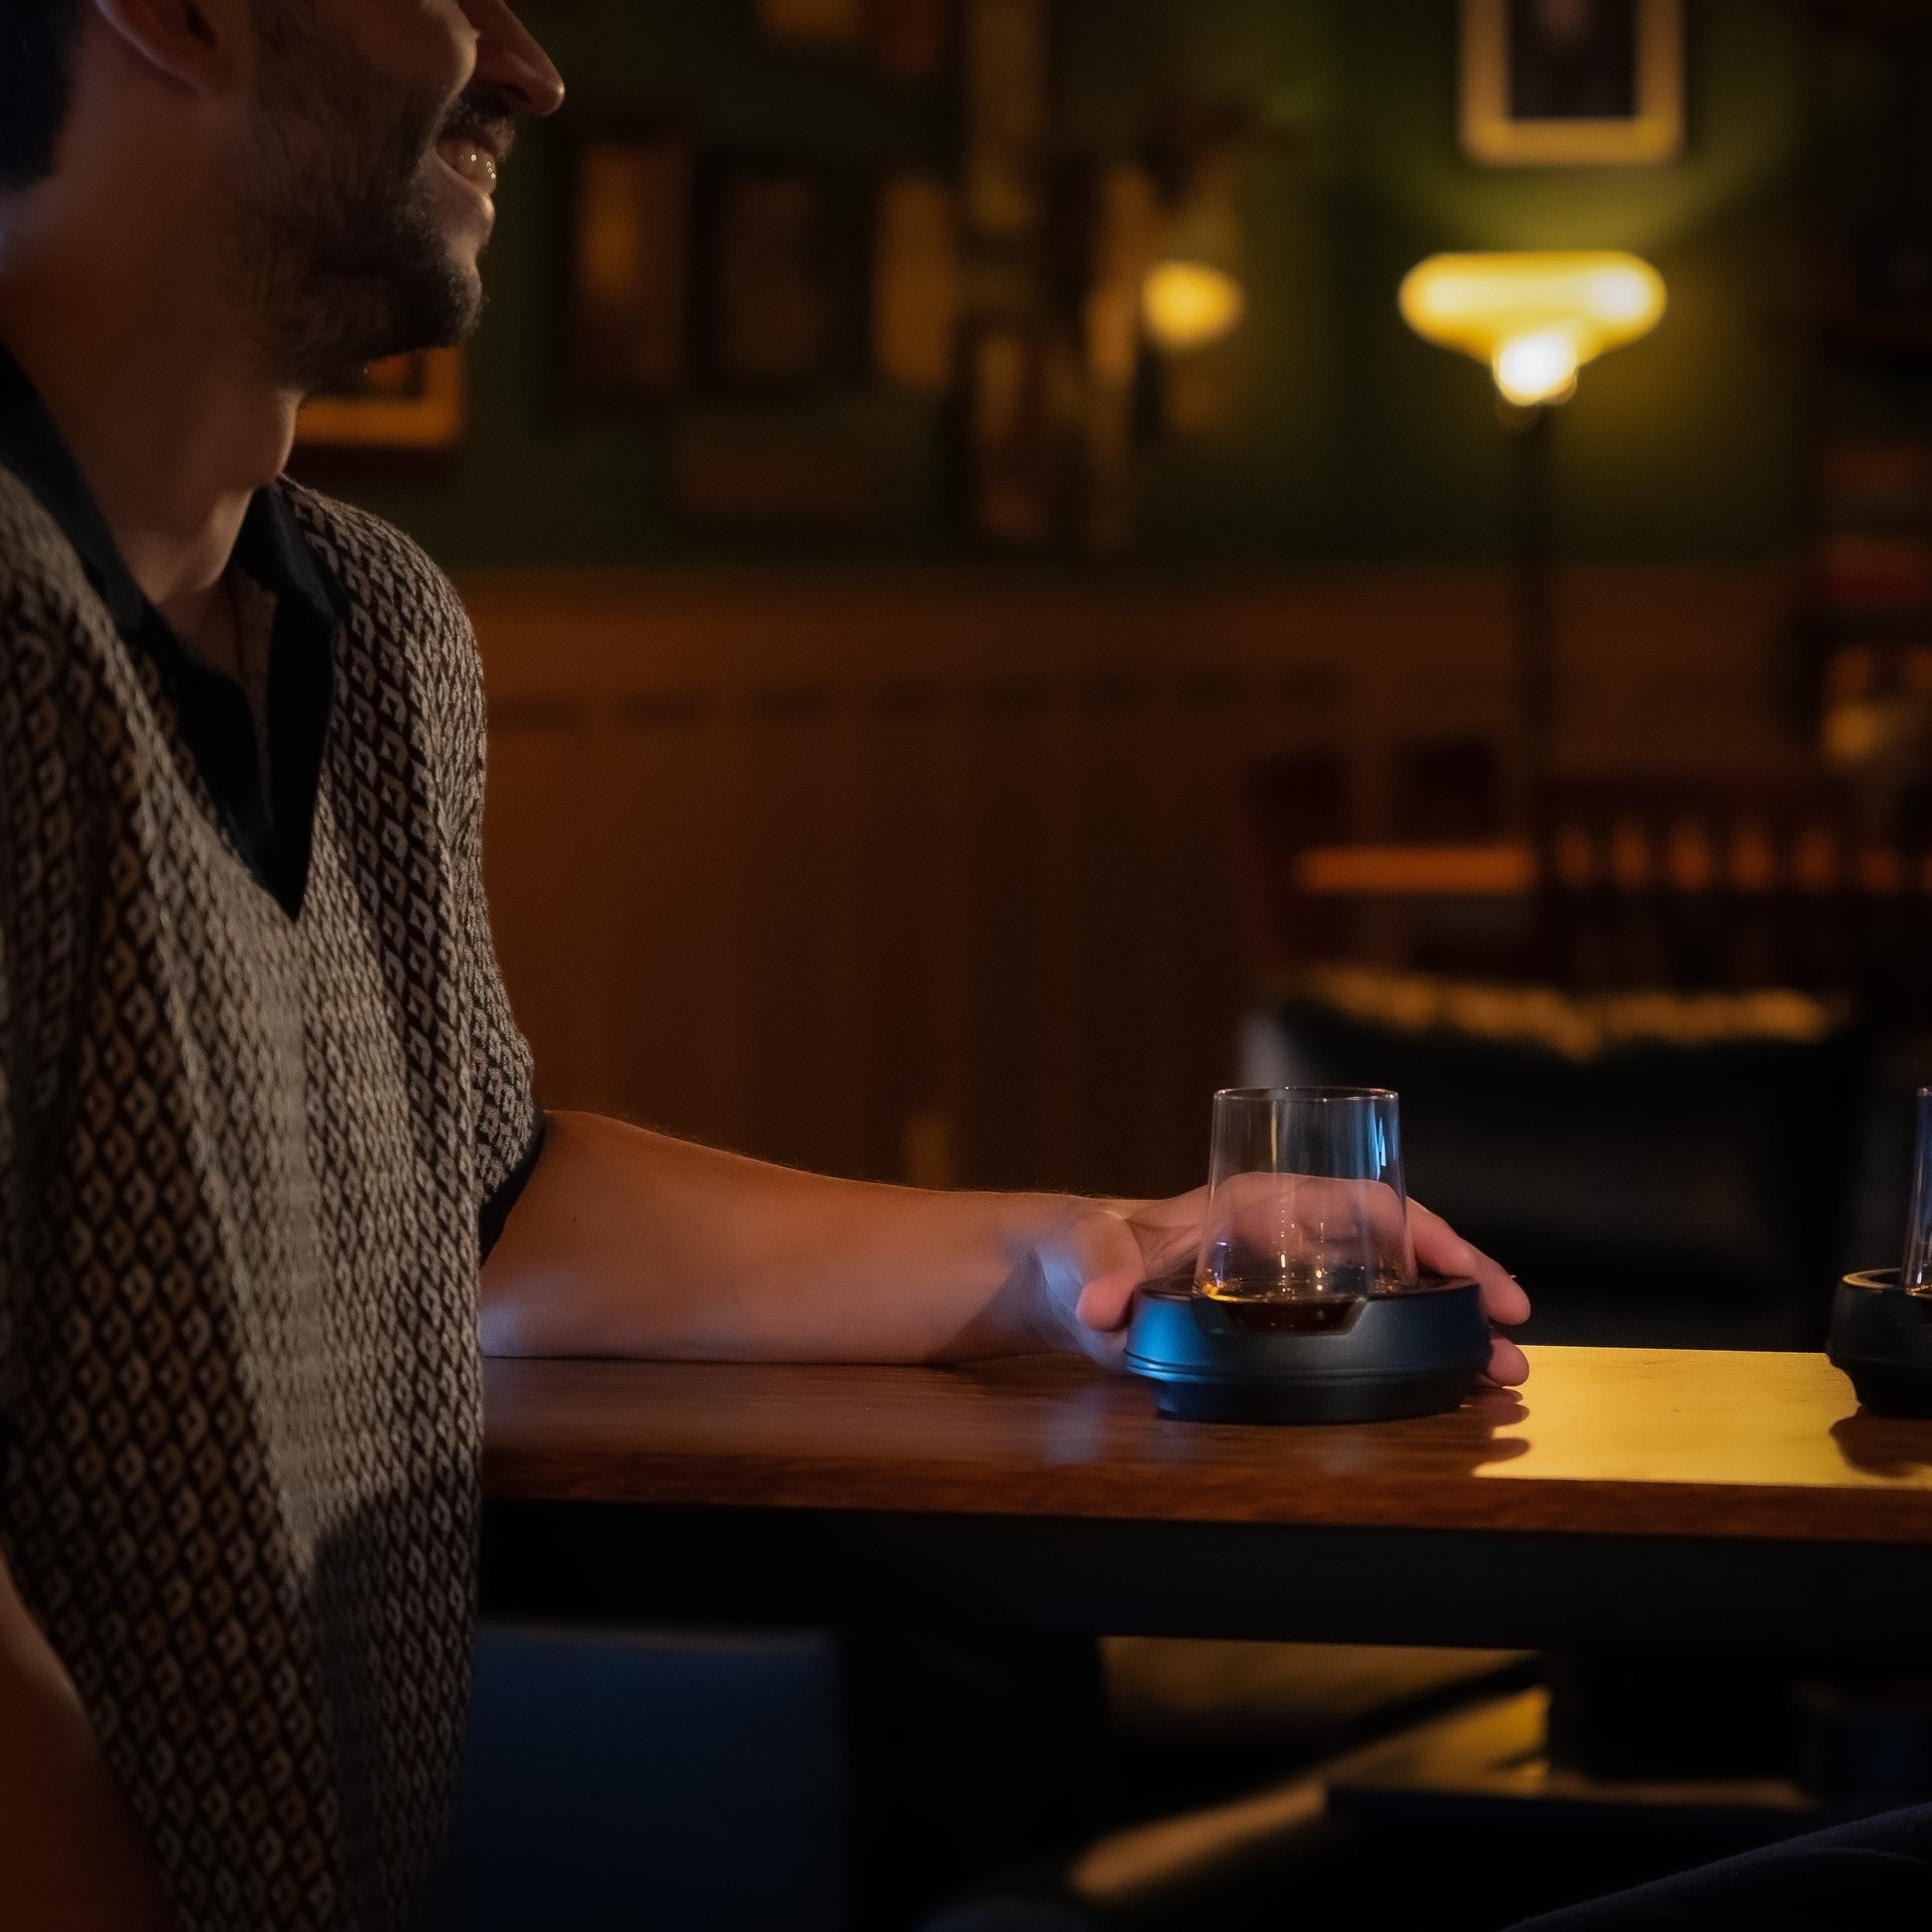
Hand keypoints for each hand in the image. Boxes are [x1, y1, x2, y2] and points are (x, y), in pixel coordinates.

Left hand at [1029, 1189, 1529, 1385]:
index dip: (1428, 1237)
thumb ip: (1097, 1271)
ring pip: (1389, 1300)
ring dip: (1446, 1336)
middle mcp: (1288, 1241)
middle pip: (1396, 1256)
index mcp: (1258, 1206)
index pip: (1363, 1207)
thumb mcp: (1085, 1250)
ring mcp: (1289, 1287)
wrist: (1062, 1282)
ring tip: (1499, 1382)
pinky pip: (1358, 1336)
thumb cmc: (1078, 1249)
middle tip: (1513, 1351)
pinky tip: (1444, 1393)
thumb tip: (1107, 1309)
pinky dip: (1405, 1359)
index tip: (1475, 1282)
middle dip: (1462, 1295)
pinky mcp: (1279, 1329)